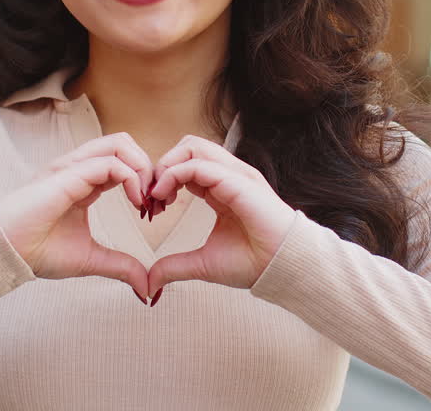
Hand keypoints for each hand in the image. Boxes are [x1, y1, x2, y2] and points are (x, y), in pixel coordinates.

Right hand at [0, 133, 152, 297]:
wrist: (6, 252)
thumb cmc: (37, 251)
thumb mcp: (90, 259)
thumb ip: (119, 266)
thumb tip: (145, 287)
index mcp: (85, 182)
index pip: (124, 162)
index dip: (145, 181)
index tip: (153, 212)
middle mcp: (80, 168)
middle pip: (125, 144)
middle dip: (149, 167)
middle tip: (156, 201)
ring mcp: (73, 167)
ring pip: (119, 143)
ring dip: (142, 168)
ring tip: (146, 199)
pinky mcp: (68, 174)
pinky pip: (110, 162)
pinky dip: (132, 178)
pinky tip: (136, 202)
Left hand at [146, 136, 296, 293]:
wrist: (280, 268)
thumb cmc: (253, 263)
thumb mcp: (203, 264)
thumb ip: (175, 267)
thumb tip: (150, 284)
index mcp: (221, 189)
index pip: (186, 167)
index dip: (163, 181)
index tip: (151, 208)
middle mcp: (227, 176)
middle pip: (187, 148)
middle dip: (162, 167)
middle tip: (150, 197)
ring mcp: (233, 174)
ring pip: (191, 146)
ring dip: (166, 166)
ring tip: (156, 193)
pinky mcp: (236, 180)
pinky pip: (198, 164)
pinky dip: (174, 174)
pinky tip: (164, 196)